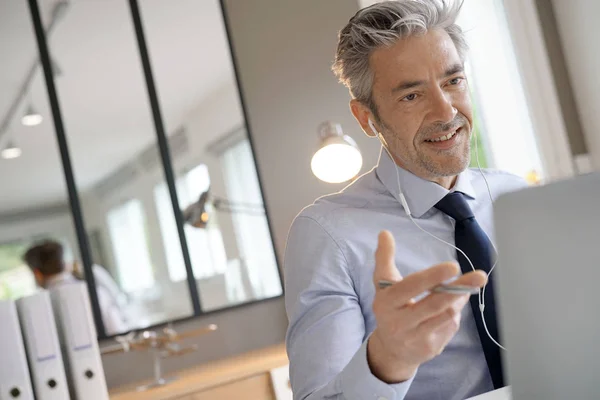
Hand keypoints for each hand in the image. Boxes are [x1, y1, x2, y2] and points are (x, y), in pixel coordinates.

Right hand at [367, 230, 486, 382]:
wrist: (391, 348)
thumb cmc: (390, 307)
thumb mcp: (383, 284)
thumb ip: (384, 258)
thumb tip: (385, 233)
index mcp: (386, 302)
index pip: (410, 287)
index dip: (432, 277)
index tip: (453, 266)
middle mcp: (399, 322)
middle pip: (434, 304)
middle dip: (458, 289)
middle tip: (479, 276)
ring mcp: (416, 338)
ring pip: (447, 315)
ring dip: (457, 299)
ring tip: (465, 287)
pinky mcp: (430, 348)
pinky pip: (450, 326)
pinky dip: (455, 313)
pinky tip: (452, 306)